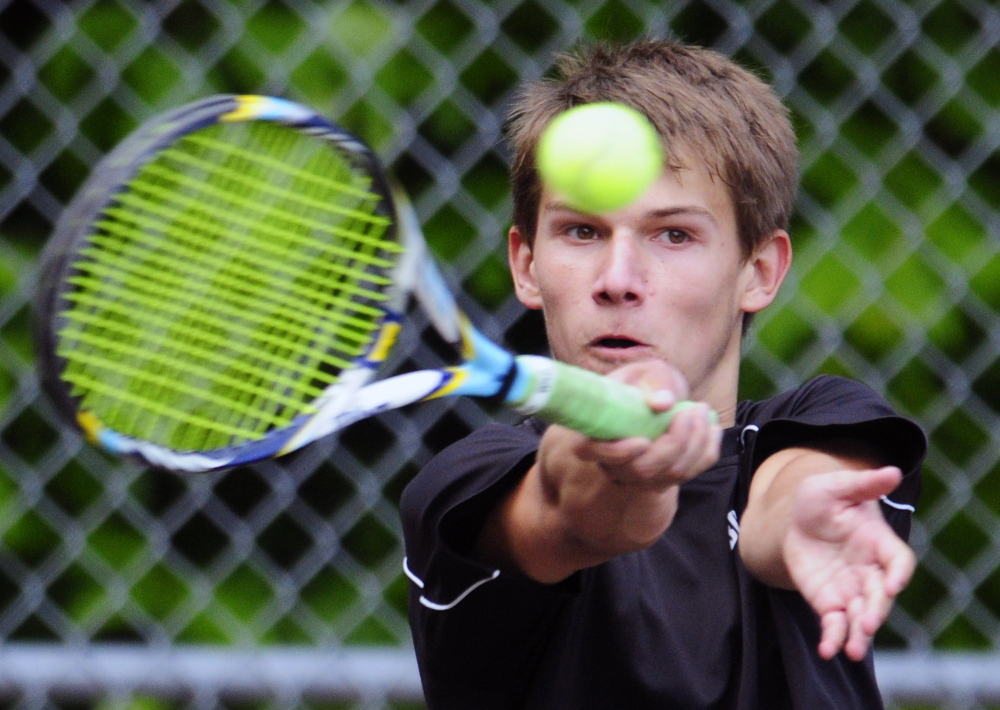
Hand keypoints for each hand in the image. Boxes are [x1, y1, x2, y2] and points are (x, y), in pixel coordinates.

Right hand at [569, 360, 720, 489]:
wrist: (654, 398)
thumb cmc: (642, 383)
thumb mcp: (645, 372)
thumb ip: (654, 382)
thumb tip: (663, 403)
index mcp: (594, 433)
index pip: (593, 452)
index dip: (618, 452)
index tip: (642, 441)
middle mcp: (614, 462)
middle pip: (642, 469)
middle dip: (674, 442)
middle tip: (689, 411)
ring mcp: (641, 475)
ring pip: (671, 474)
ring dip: (695, 442)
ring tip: (701, 409)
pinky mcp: (666, 478)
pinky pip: (691, 473)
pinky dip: (708, 450)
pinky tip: (712, 427)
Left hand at [783, 466, 913, 660]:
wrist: (795, 517)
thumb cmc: (822, 498)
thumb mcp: (837, 486)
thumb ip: (862, 484)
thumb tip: (893, 471)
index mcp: (880, 542)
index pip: (898, 561)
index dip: (898, 573)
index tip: (893, 584)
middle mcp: (871, 570)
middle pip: (881, 595)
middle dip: (876, 611)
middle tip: (867, 624)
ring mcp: (851, 588)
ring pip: (861, 616)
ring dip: (859, 635)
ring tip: (853, 651)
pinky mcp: (829, 601)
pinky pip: (835, 624)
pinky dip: (832, 638)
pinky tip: (827, 650)